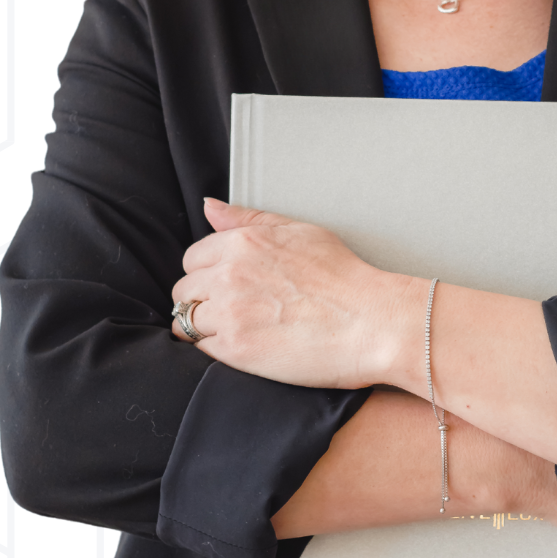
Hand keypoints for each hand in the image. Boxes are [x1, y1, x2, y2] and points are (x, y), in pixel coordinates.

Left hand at [169, 198, 420, 389]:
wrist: (373, 322)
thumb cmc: (345, 278)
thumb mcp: (299, 232)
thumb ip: (249, 219)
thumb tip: (210, 207)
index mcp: (243, 242)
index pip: (193, 258)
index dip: (208, 273)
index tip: (227, 286)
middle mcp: (228, 273)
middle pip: (183, 290)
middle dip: (201, 300)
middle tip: (233, 311)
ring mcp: (229, 312)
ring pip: (185, 321)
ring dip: (203, 327)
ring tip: (237, 331)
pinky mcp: (236, 349)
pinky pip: (201, 350)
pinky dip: (215, 350)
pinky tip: (245, 348)